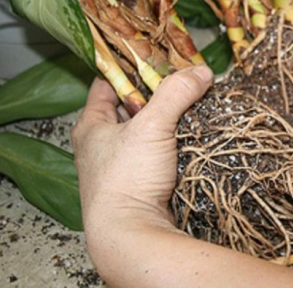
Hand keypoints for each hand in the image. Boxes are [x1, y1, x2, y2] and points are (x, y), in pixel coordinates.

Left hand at [71, 65, 212, 248]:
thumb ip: (176, 94)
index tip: (153, 57)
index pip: (107, 84)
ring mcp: (118, 166)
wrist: (131, 235)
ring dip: (165, 120)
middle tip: (180, 81)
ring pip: (145, 131)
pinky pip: (155, 153)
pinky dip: (170, 143)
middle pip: (129, 107)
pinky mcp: (137, 183)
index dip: (129, 68)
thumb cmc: (127, 178)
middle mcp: (101, 145)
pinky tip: (188, 137)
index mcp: (91, 126)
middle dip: (154, 94)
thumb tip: (201, 72)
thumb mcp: (152, 126)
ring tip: (190, 105)